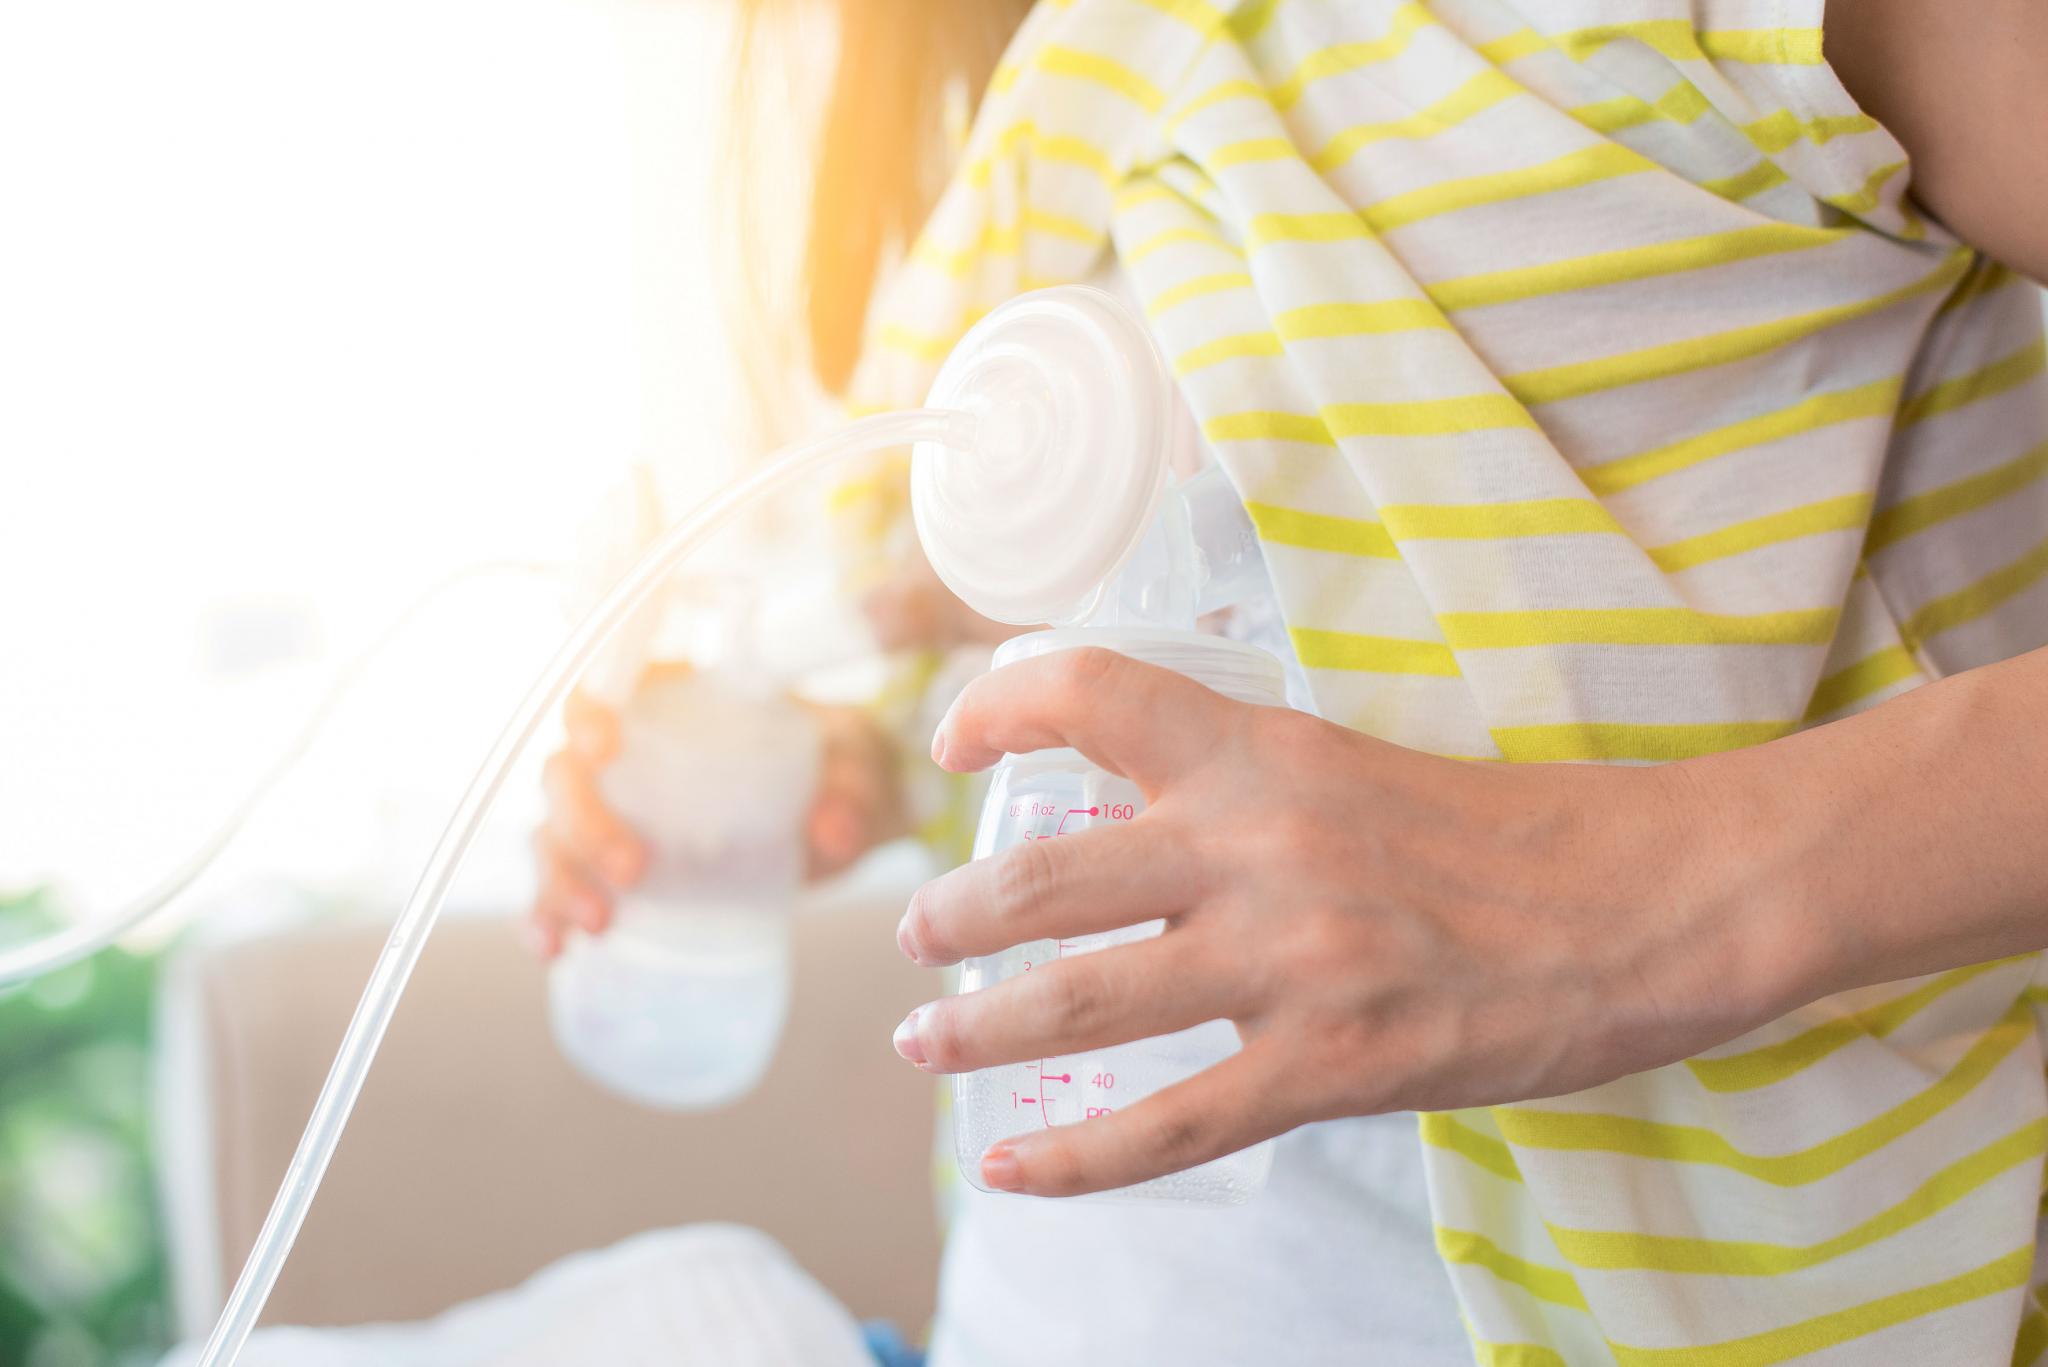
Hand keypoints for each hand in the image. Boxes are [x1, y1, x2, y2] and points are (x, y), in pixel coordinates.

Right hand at [528, 669, 911, 956]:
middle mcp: (626, 754)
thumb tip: (833, 830)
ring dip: (559, 878)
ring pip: (553, 834)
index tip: (605, 743)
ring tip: (599, 924)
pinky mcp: (611, 871)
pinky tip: (551, 949)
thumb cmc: (835, 765)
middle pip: (565, 772)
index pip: (602, 686)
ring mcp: (611, 813)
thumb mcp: (855, 764)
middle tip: (635, 870)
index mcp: (673, 701)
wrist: (838, 815)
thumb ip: (851, 787)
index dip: (586, 710)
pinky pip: (556, 887)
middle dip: (584, 821)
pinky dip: (544, 916)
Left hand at [889, 649, 1803, 1196]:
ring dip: (974, 1026)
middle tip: (919, 935)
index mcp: (1268, 751)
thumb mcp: (1363, 768)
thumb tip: (1150, 823)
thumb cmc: (1520, 831)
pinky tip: (1009, 1170)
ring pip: (1078, 1001)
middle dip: (952, 912)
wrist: (1659, 900)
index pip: (1090, 692)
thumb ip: (1253, 789)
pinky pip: (1166, 1127)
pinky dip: (1071, 1159)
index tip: (954, 743)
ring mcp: (1287, 963)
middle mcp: (1255, 846)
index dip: (997, 706)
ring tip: (924, 1037)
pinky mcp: (1330, 1068)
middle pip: (1044, 875)